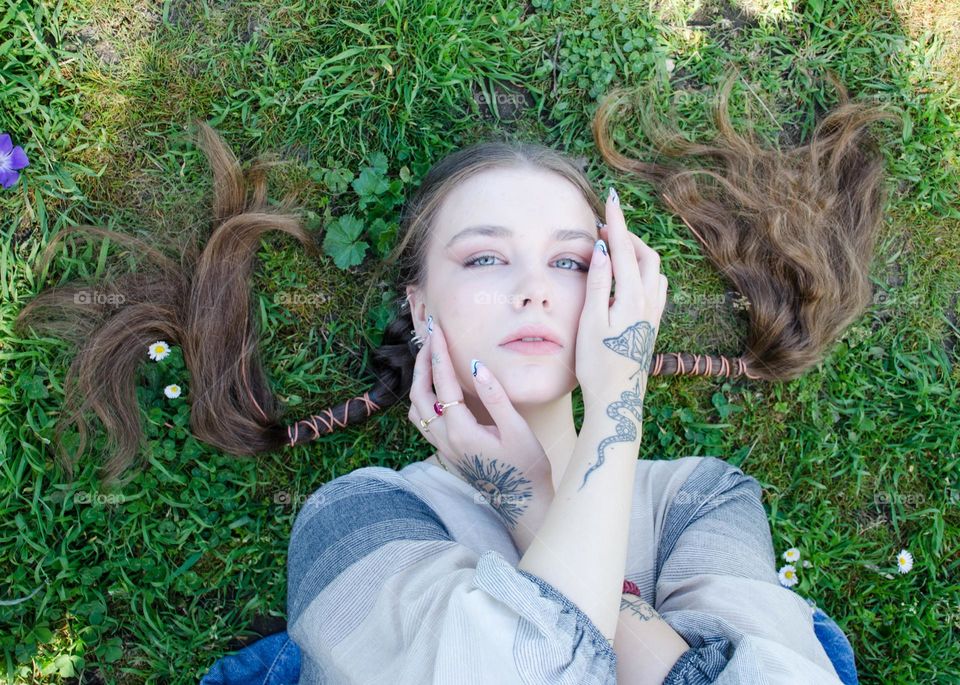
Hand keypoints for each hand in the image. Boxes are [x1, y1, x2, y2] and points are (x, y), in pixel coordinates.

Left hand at [408, 321, 553, 538]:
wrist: (521, 502)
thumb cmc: (525, 467)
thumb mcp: (517, 430)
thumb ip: (495, 397)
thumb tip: (477, 365)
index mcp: (461, 431)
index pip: (443, 384)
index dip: (439, 354)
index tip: (438, 331)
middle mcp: (445, 439)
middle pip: (419, 395)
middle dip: (422, 363)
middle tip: (431, 338)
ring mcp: (442, 447)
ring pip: (416, 409)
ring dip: (419, 381)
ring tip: (430, 358)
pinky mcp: (446, 451)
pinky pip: (423, 420)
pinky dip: (423, 397)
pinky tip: (435, 388)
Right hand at [576, 186, 666, 412]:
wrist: (617, 399)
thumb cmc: (598, 365)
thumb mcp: (591, 322)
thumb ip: (597, 284)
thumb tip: (601, 249)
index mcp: (632, 298)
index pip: (623, 249)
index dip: (616, 222)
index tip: (609, 198)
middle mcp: (649, 302)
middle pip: (646, 255)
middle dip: (626, 235)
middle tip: (602, 228)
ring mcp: (654, 314)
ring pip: (653, 270)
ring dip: (636, 252)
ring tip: (613, 248)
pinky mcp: (652, 324)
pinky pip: (655, 286)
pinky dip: (643, 270)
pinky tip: (630, 276)